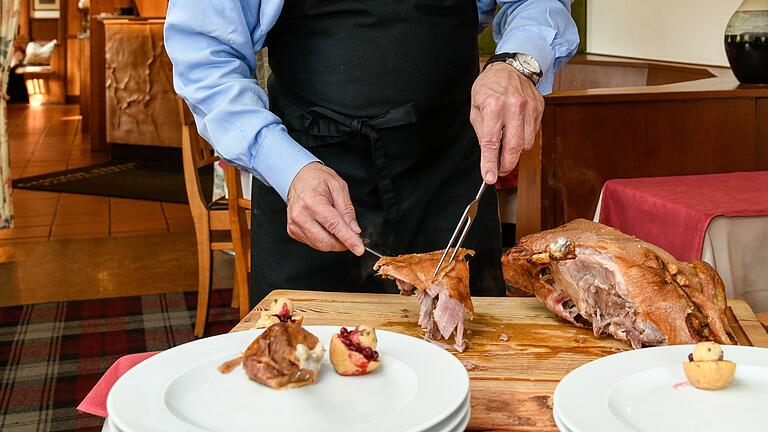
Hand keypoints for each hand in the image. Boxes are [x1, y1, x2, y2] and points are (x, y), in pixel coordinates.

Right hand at [287, 162, 364, 255]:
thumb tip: (354, 230)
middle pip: (326, 241)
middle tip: (352, 235)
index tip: (359, 249)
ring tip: (337, 226)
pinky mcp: (293, 231)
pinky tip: (325, 226)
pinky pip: (313, 243)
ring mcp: (294, 225)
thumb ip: (347, 210)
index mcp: (312, 202)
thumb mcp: (339, 187)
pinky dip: (324, 239)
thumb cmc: (318, 179)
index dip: (349, 239)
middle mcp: (300, 215)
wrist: (298, 176)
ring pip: (320, 245)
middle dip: (343, 243)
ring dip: (334, 242)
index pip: (334, 226)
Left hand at [470, 62, 544, 183]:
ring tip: (505, 146)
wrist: (510, 68)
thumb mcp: (475, 108)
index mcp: (493, 106)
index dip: (490, 163)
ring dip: (515, 152)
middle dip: (506, 165)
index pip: (491, 143)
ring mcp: (529, 108)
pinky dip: (523, 140)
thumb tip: (488, 156)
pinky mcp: (539, 109)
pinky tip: (515, 132)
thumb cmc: (489, 88)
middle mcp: (514, 107)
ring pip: (526, 144)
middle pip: (514, 147)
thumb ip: (481, 132)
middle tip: (498, 170)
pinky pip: (533, 134)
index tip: (489, 177)